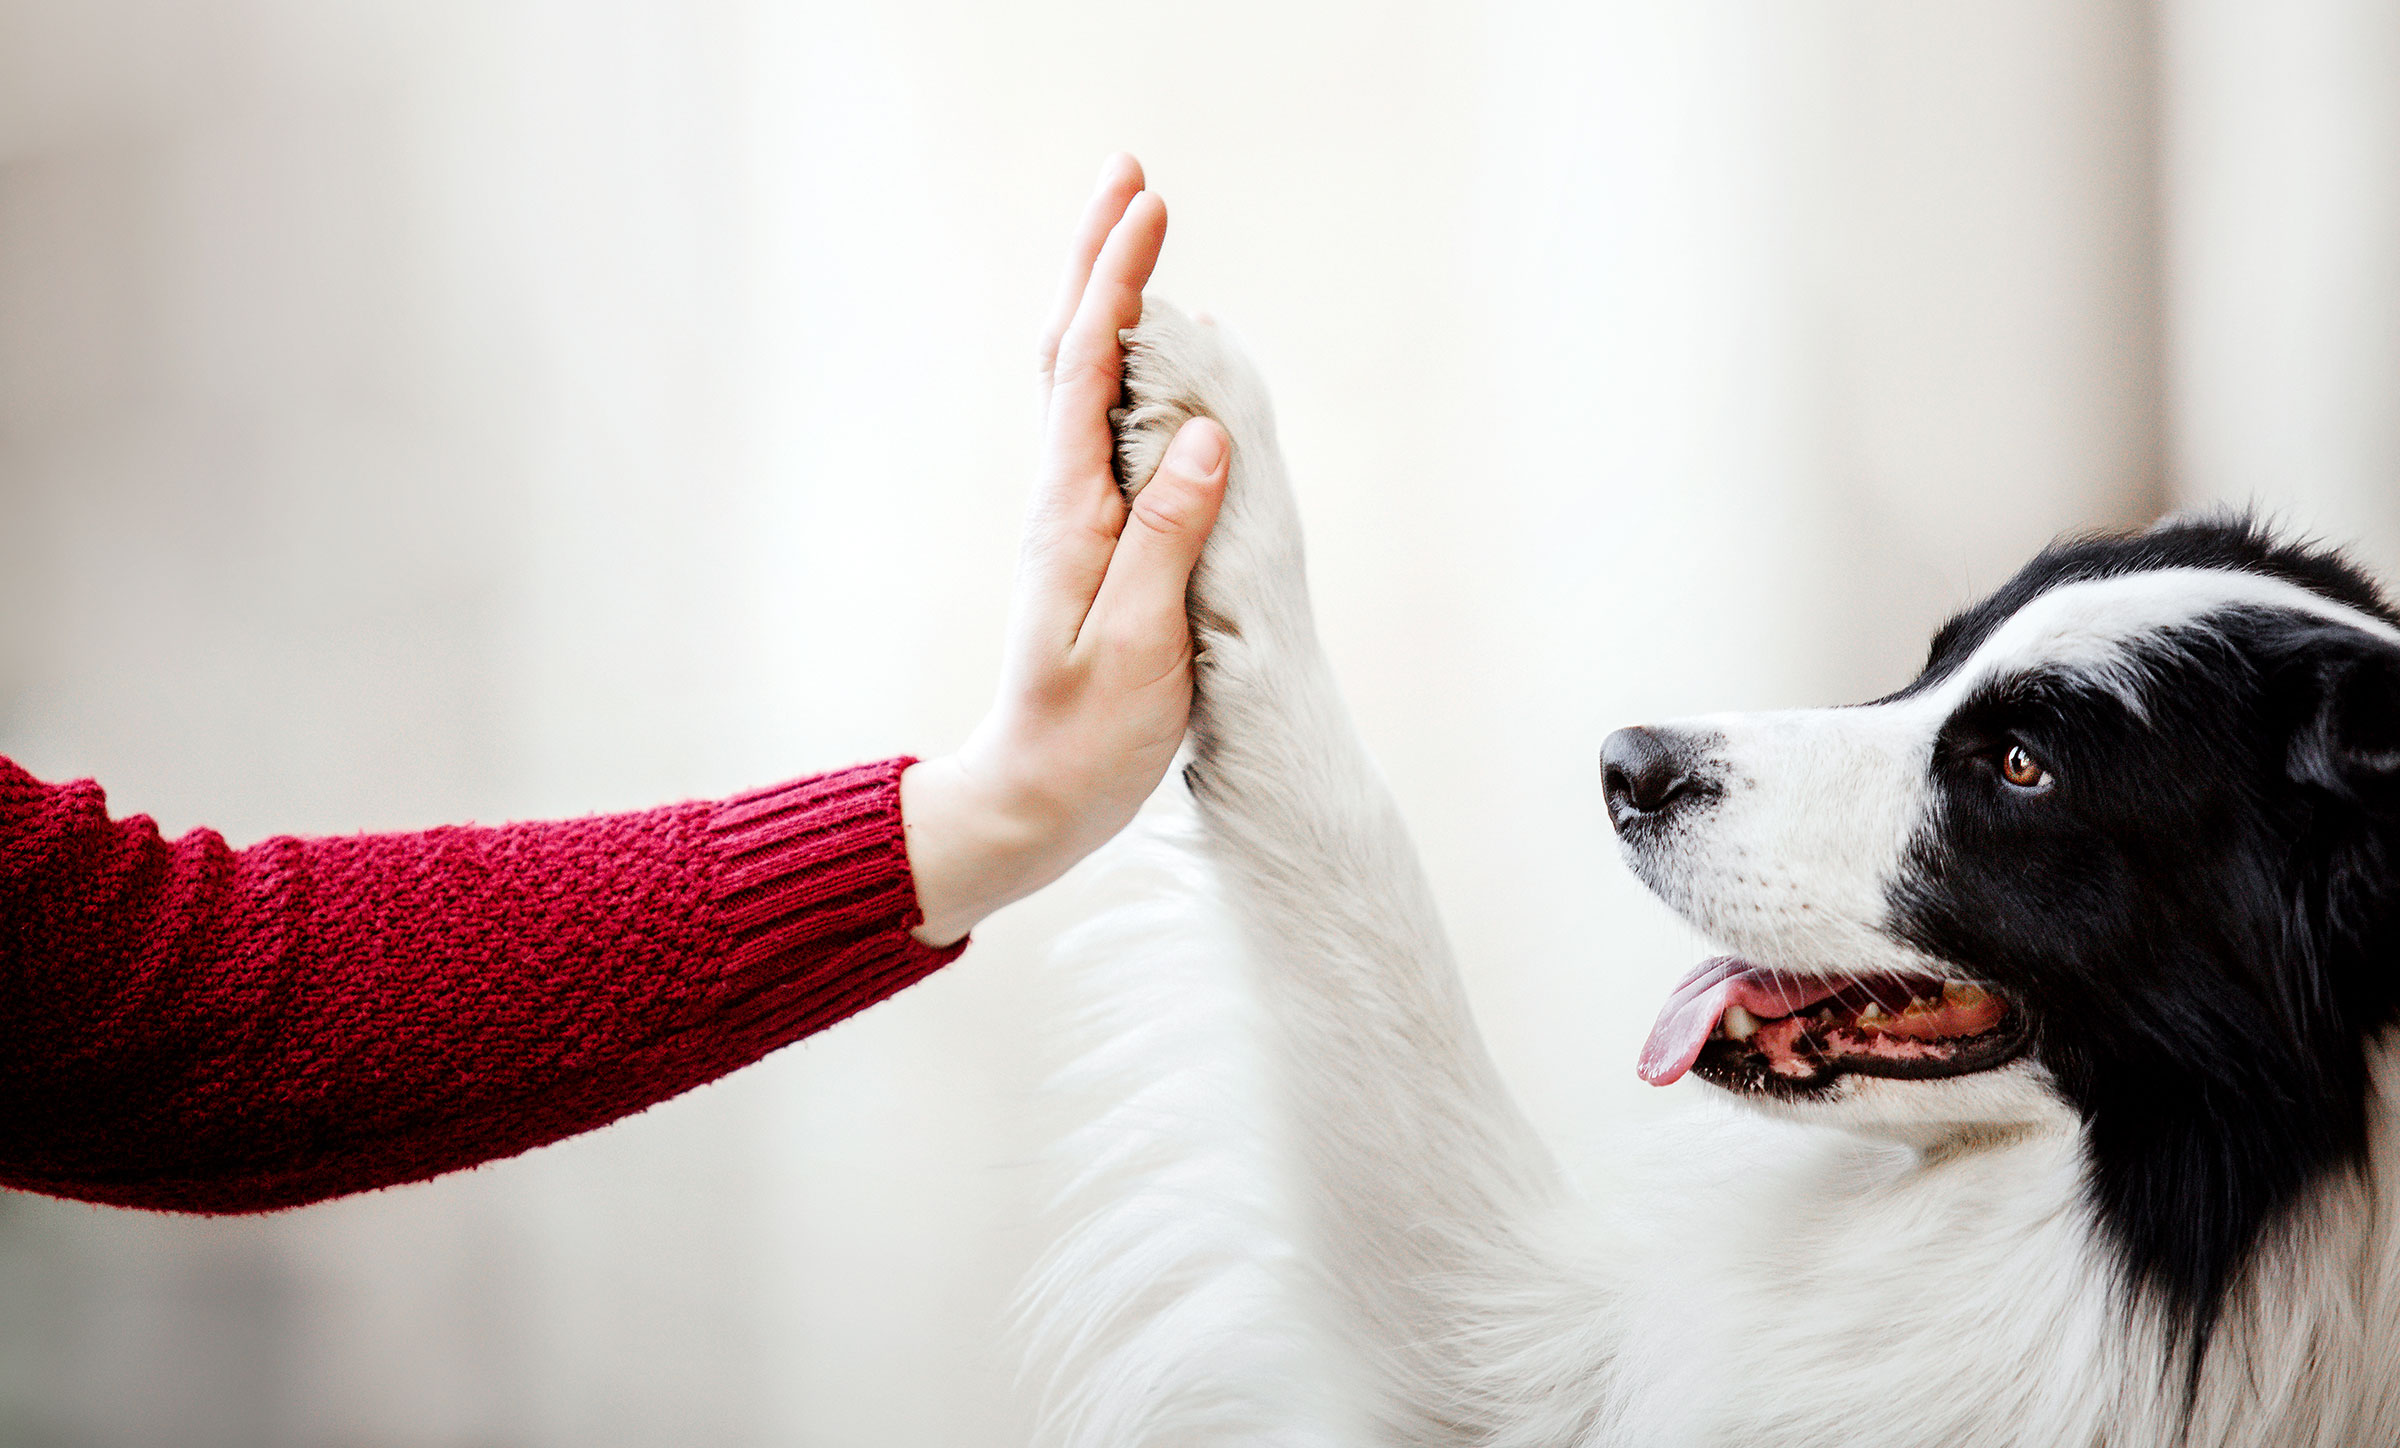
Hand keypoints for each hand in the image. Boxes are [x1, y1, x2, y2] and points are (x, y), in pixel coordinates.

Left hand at [900, 155, 1229, 946]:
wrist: (1035, 799)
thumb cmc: (1087, 737)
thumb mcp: (1137, 643)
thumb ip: (1168, 535)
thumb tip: (1202, 432)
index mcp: (1072, 512)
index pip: (1087, 368)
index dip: (1118, 281)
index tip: (1149, 206)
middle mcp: (1064, 499)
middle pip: (1070, 352)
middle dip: (1101, 261)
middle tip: (1132, 177)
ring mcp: (1076, 518)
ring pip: (1080, 384)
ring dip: (1106, 303)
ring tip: (1137, 235)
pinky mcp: (1094, 543)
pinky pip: (1102, 431)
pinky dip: (1121, 368)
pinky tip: (1151, 358)